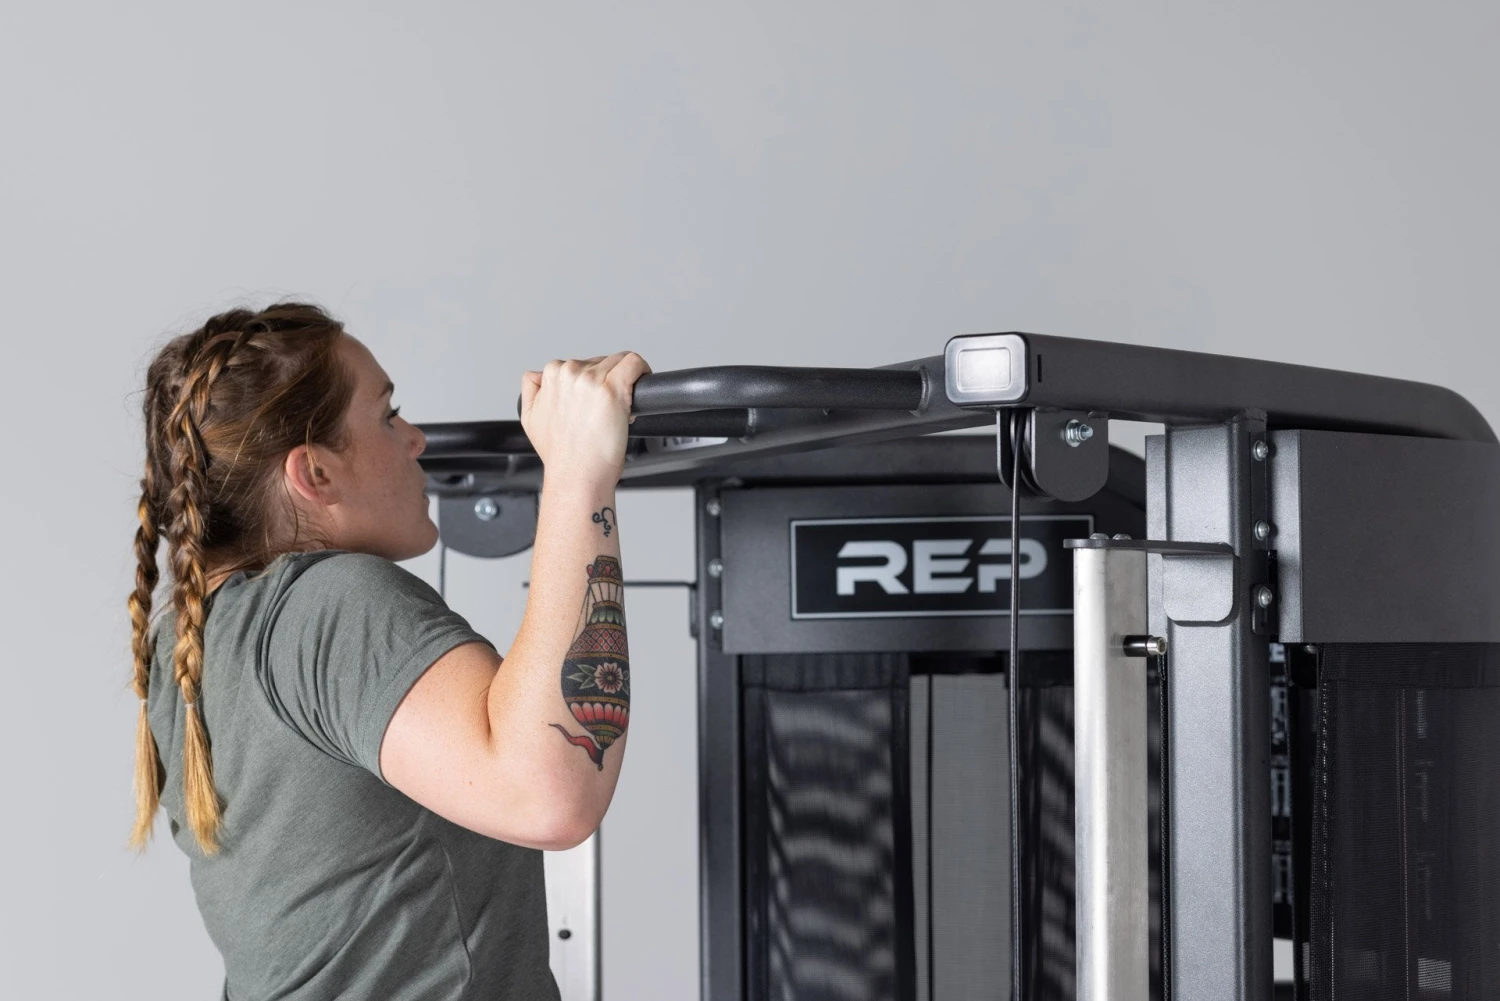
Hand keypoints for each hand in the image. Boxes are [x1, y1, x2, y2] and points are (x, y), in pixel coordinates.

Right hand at [519, 352, 652, 484]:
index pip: (578, 364)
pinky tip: (641, 383)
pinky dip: (641, 369)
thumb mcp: (529, 419)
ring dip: (624, 380)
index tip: (596, 401)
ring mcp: (591, 380)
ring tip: (621, 406)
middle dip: (607, 381)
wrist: (576, 475)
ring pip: (618, 361)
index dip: (590, 382)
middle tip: (609, 409)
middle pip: (599, 362)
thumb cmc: (561, 455)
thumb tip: (539, 376)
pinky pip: (634, 362)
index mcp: (549, 376)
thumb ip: (532, 390)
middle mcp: (568, 374)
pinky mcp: (613, 388)